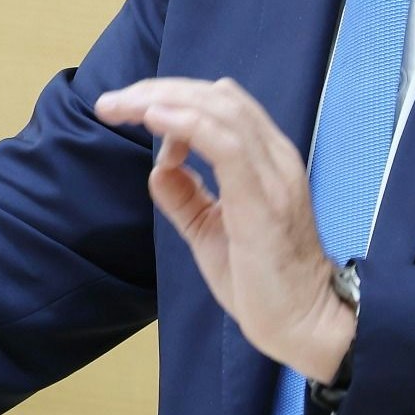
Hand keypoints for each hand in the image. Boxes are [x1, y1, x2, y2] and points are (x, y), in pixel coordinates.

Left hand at [93, 76, 353, 381]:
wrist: (303, 324)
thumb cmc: (262, 283)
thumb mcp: (210, 231)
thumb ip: (186, 197)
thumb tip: (159, 167)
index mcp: (266, 161)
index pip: (220, 104)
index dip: (172, 98)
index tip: (131, 113)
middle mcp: (274, 157)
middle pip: (215, 96)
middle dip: (158, 90)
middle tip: (111, 102)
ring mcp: (273, 174)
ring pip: (218, 110)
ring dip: (163, 101)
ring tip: (122, 106)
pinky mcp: (263, 198)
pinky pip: (224, 144)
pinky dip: (186, 123)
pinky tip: (153, 118)